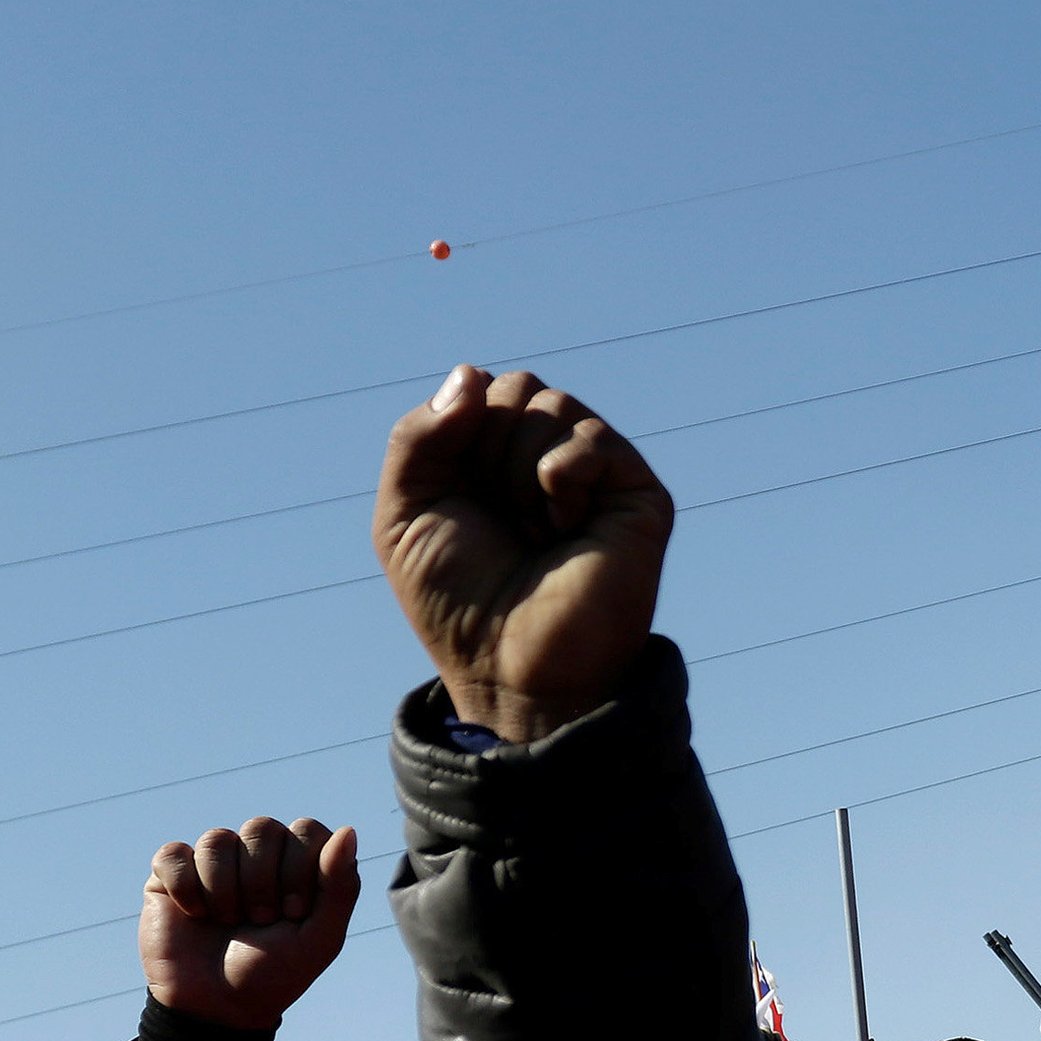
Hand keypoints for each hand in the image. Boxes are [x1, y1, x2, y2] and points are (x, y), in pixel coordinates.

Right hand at [140, 818, 363, 1030]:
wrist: (218, 1007)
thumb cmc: (275, 972)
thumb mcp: (321, 937)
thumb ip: (341, 886)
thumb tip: (348, 830)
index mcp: (297, 862)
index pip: (306, 830)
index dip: (301, 870)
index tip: (295, 913)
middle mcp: (256, 855)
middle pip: (262, 827)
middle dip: (263, 883)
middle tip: (260, 921)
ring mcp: (212, 862)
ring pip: (217, 839)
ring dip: (225, 890)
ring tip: (228, 922)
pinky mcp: (170, 875)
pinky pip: (174, 854)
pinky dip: (186, 888)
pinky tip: (195, 915)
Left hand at [374, 366, 676, 742]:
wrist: (510, 667)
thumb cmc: (458, 603)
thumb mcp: (403, 511)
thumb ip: (418, 435)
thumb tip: (472, 373)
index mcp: (494, 456)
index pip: (477, 389)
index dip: (455, 435)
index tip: (460, 501)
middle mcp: (548, 458)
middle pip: (516, 387)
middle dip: (487, 450)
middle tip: (501, 519)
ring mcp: (597, 474)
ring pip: (550, 405)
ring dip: (520, 474)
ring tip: (536, 533)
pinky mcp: (637, 494)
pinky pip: (590, 439)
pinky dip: (560, 478)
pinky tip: (565, 528)